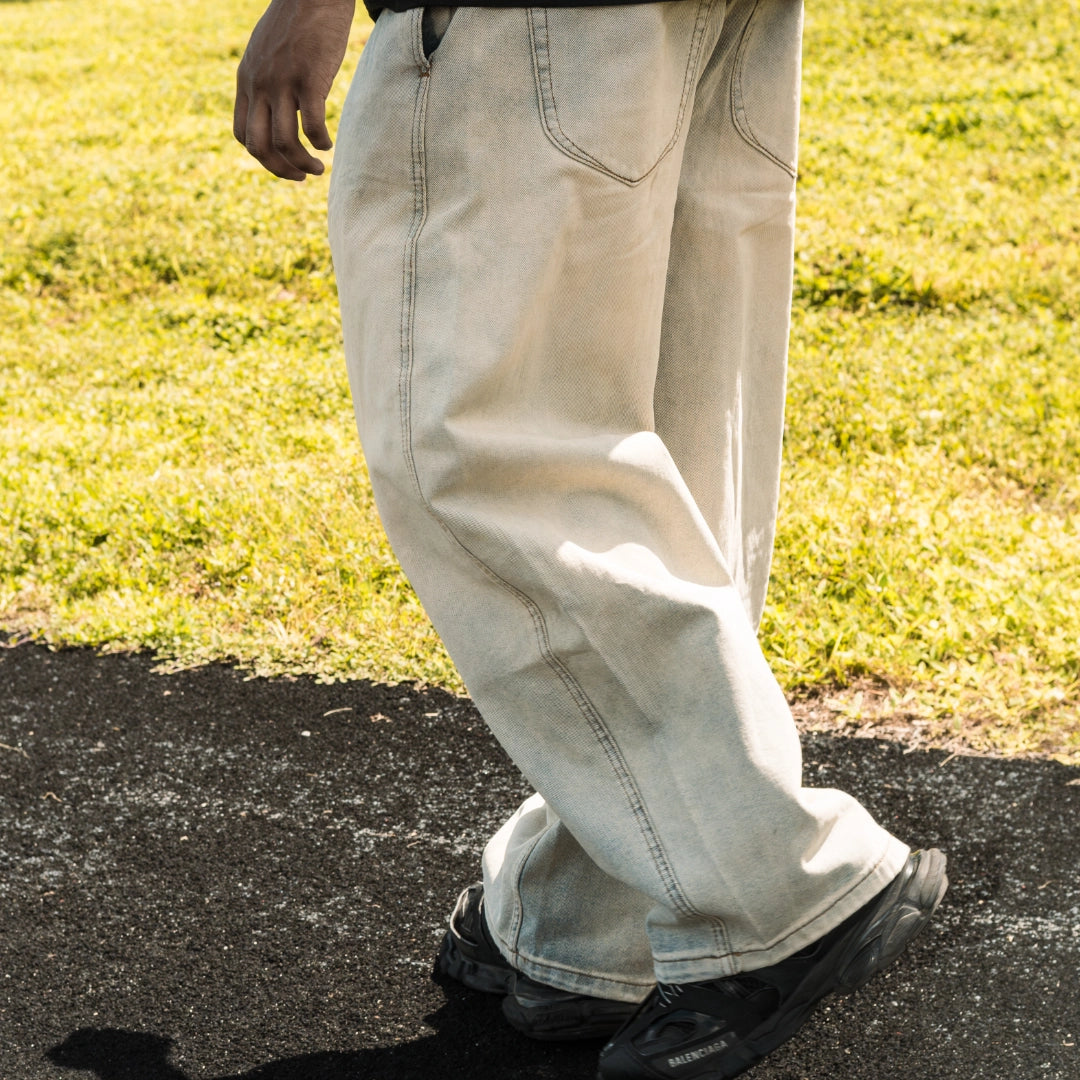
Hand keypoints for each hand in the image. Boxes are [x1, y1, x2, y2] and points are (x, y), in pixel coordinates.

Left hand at [234, 0, 355, 180]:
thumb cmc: (296, 23)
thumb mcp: (267, 52)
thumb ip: (265, 81)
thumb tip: (276, 110)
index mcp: (247, 80)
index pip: (243, 134)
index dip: (262, 158)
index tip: (283, 163)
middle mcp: (260, 84)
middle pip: (259, 145)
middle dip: (279, 170)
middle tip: (300, 177)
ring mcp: (283, 82)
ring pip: (285, 142)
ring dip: (302, 163)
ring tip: (317, 168)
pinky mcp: (309, 79)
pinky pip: (312, 126)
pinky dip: (320, 142)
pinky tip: (328, 144)